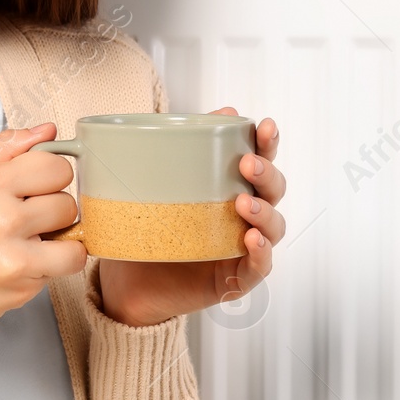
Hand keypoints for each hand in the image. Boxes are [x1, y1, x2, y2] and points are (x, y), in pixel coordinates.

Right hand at [0, 123, 87, 344]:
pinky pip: (69, 262)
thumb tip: (48, 130)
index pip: (54, 164)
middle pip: (67, 198)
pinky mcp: (23, 281)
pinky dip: (59, 264)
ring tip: (34, 243)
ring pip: (74, 230)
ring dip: (61, 238)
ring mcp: (14, 249)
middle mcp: (2, 213)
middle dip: (53, 211)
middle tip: (28, 223)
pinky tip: (32, 264)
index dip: (50, 179)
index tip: (36, 191)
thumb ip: (6, 152)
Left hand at [97, 108, 284, 326]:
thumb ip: (173, 152)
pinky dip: (261, 253)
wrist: (125, 282)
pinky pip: (259, 268)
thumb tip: (205, 117)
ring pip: (274, 227)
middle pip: (273, 191)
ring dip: (265, 212)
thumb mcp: (153, 187)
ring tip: (244, 204)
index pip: (259, 161)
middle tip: (247, 164)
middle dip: (267, 174)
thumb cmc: (143, 230)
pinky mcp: (233, 279)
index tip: (264, 126)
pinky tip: (251, 240)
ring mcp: (241, 248)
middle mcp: (241, 216)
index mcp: (228, 188)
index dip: (267, 143)